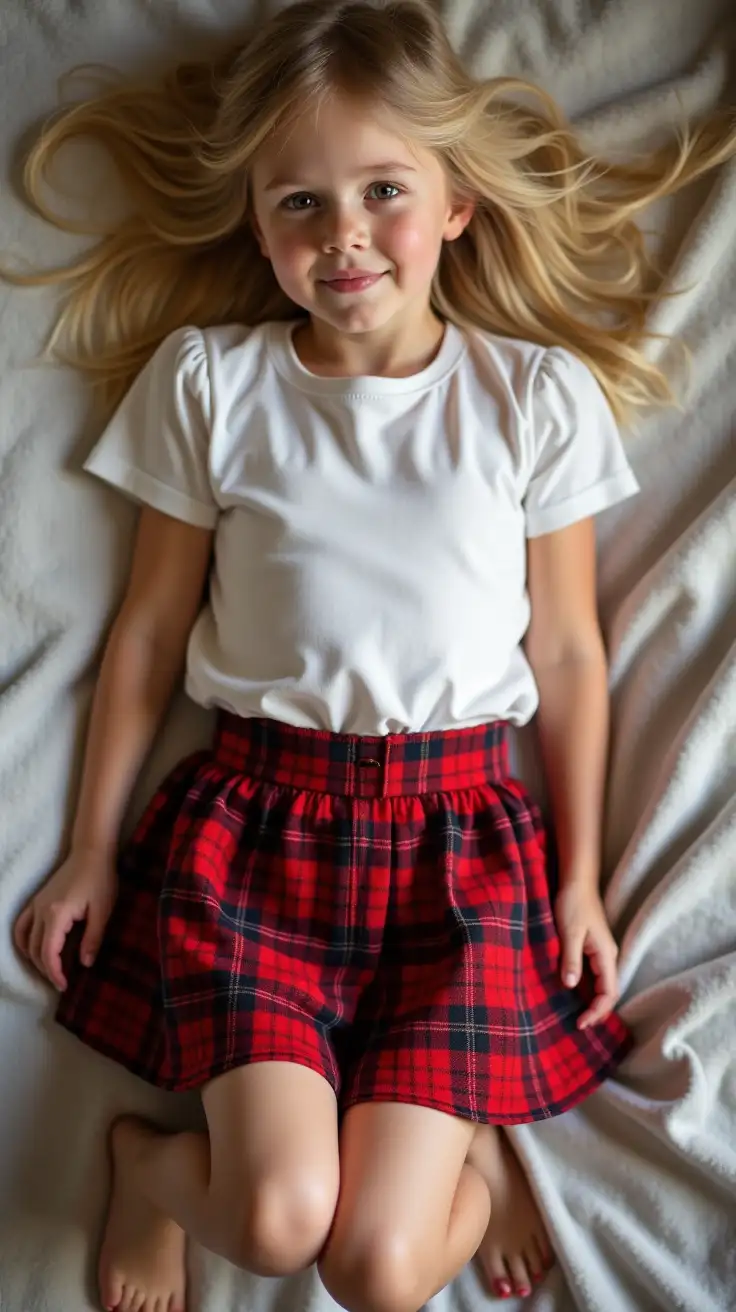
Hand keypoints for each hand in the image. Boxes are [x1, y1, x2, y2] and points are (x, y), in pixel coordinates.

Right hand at [13, 848, 117, 991]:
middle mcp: (41, 911)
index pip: (48, 953)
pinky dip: (23, 941)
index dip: (54, 973)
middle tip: (61, 982)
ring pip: (24, 940)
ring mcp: (35, 904)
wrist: (91, 852)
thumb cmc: (100, 879)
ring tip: (50, 969)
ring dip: (33, 958)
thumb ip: (93, 938)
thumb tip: (85, 964)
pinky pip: (21, 925)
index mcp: (57, 914)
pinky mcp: (36, 900)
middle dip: (46, 970)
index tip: (64, 985)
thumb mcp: (103, 911)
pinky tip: (33, 950)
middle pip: (34, 950)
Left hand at [553, 883, 619, 1029]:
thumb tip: (571, 985)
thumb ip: (571, 959)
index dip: (597, 1010)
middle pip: (608, 992)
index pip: (609, 992)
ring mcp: (601, 952)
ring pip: (601, 984)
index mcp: (605, 954)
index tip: (581, 1022)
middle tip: (579, 1025)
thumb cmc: (572, 904)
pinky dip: (587, 988)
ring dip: (592, 1001)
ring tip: (576, 1015)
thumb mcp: (569, 932)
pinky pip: (594, 975)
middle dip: (597, 1011)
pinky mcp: (592, 948)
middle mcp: (607, 956)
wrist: (576, 881)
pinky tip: (574, 994)